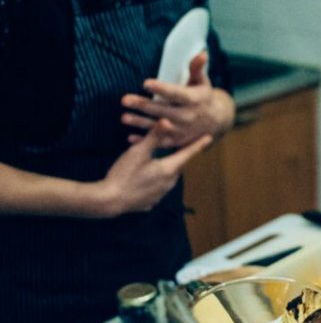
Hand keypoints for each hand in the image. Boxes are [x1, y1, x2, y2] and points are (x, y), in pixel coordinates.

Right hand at [98, 120, 212, 216]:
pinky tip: (146, 178)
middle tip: (179, 145)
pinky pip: (158, 187)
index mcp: (169, 169)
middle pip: (178, 165)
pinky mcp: (151, 202)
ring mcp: (161, 194)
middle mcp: (169, 183)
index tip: (209, 136)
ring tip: (161, 160)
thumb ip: (154, 136)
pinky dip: (156, 180)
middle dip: (178, 155)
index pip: (188, 153)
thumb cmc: (124, 173)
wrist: (109, 200)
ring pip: (168, 177)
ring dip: (166, 168)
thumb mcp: (138, 152)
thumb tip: (167, 120)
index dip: (198, 144)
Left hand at [120, 51, 235, 148]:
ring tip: (124, 117)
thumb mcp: (203, 82)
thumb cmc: (203, 97)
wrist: (216, 121)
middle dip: (143, 105)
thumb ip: (197, 68)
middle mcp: (187, 116)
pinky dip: (145, 140)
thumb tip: (201, 53)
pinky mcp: (177, 141)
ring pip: (158, 127)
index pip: (176, 94)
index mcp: (193, 100)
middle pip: (163, 110)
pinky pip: (159, 142)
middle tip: (125, 100)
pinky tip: (130, 137)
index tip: (146, 83)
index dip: (161, 88)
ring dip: (140, 123)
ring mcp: (182, 130)